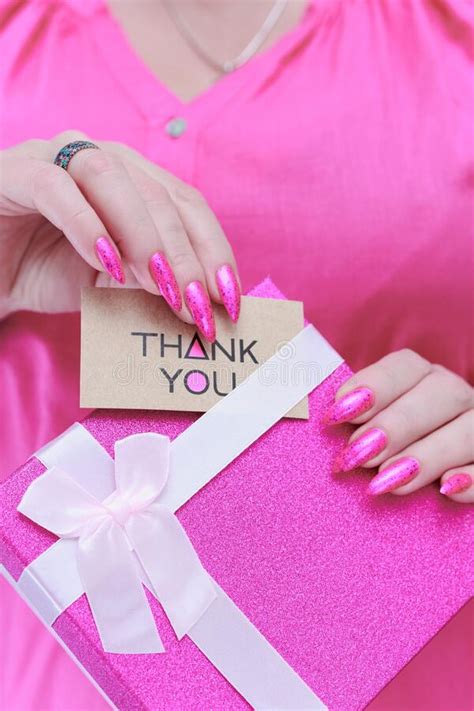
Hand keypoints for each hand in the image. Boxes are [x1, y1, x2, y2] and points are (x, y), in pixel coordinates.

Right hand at [0, 131, 240, 340]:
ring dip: (145, 236)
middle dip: (186, 253)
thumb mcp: (110, 284)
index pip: (187, 204)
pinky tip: (108, 264)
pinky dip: (87, 225)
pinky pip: (54, 187)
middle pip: (160, 192)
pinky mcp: (14, 171)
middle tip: (199, 305)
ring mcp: (55, 157)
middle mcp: (101, 160)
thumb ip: (149, 281)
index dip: (213, 250)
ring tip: (161, 287)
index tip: (228, 300)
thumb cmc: (47, 272)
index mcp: (133, 181)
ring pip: (112, 178)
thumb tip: (200, 299)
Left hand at [323, 349, 473, 502]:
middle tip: (359, 454)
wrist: (432, 471)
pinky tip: (446, 489)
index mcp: (423, 378)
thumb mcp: (371, 428)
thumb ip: (356, 420)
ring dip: (427, 454)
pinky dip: (473, 479)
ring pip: (470, 430)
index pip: (406, 365)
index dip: (374, 385)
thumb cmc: (387, 451)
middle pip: (441, 393)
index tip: (339, 412)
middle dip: (397, 424)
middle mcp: (456, 396)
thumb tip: (326, 422)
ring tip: (387, 481)